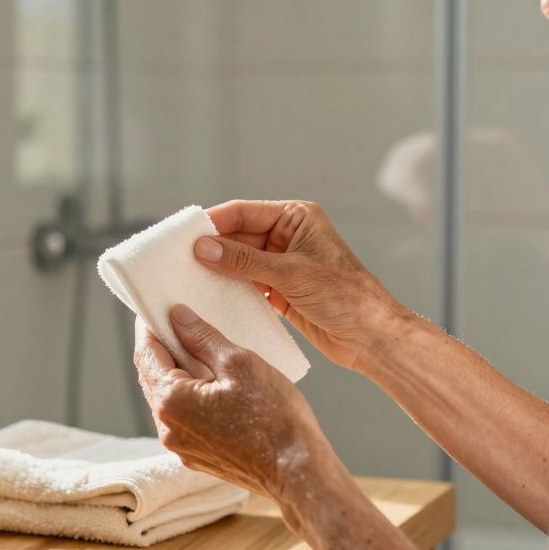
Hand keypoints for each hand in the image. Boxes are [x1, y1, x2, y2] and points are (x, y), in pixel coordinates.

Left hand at [133, 307, 331, 497]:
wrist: (298, 471)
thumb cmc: (274, 417)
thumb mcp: (239, 362)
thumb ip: (202, 337)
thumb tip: (177, 317)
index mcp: (172, 401)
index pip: (146, 355)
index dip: (149, 328)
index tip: (155, 309)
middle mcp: (167, 428)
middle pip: (152, 378)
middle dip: (162, 349)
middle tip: (178, 324)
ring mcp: (180, 447)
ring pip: (167, 400)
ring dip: (176, 374)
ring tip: (198, 352)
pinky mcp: (196, 457)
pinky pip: (182, 419)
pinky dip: (188, 398)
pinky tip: (210, 384)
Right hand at [197, 200, 404, 370]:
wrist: (371, 336)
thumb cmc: (346, 296)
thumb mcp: (291, 274)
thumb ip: (244, 261)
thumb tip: (204, 248)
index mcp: (296, 218)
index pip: (243, 212)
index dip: (213, 223)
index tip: (183, 236)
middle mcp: (287, 237)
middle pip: (237, 237)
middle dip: (211, 248)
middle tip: (177, 261)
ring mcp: (282, 264)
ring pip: (239, 262)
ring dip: (217, 270)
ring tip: (186, 278)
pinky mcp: (279, 291)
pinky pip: (246, 284)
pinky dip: (229, 289)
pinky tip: (209, 296)